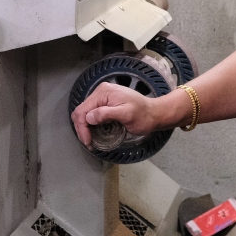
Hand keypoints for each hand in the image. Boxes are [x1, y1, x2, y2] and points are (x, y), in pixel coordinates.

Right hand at [70, 83, 186, 147]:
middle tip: (89, 143)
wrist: (154, 113)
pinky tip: (95, 134)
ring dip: (85, 128)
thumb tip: (89, 117)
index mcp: (103, 92)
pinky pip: (92, 114)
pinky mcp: (106, 103)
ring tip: (91, 141)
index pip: (83, 110)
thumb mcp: (126, 115)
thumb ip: (107, 114)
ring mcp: (103, 97)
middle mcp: (101, 92)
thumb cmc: (143, 115)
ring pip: (85, 113)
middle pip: (81, 111)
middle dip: (82, 129)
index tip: (88, 142)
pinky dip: (91, 125)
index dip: (82, 128)